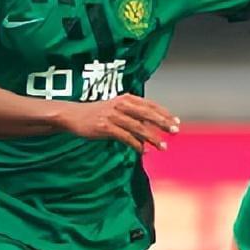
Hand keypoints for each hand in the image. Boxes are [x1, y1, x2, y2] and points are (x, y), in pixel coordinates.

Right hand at [59, 94, 179, 152]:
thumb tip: (153, 126)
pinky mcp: (105, 127)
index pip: (150, 105)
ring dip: (152, 138)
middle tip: (175, 131)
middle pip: (148, 114)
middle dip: (163, 123)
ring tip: (163, 147)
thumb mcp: (118, 108)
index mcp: (127, 98)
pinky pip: (125, 137)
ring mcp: (113, 116)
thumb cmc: (99, 113)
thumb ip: (135, 114)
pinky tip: (144, 151)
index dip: (165, 113)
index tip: (176, 122)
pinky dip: (136, 145)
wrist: (73, 115)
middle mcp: (121, 105)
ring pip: (138, 128)